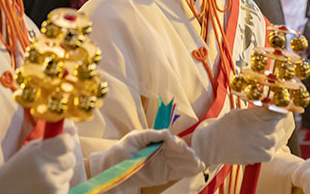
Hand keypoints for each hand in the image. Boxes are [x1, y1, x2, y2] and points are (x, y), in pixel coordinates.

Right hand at [0, 133, 75, 193]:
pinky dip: (58, 185)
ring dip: (60, 173)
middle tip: (48, 162)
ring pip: (69, 173)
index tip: (62, 143)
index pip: (66, 143)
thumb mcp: (31, 149)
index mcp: (38, 154)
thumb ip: (53, 139)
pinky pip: (65, 186)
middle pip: (71, 159)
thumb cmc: (17, 168)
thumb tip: (73, 129)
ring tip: (43, 176)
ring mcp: (51, 187)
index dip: (66, 142)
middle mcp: (46, 170)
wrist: (2, 192)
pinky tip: (43, 186)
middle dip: (63, 158)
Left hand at [89, 129, 203, 187]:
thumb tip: (168, 134)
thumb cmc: (122, 149)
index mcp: (158, 141)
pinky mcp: (163, 175)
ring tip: (198, 163)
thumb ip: (152, 134)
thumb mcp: (136, 137)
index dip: (178, 143)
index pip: (173, 141)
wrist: (111, 167)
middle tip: (192, 155)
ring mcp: (164, 164)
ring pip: (182, 162)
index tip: (176, 144)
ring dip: (191, 162)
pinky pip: (178, 172)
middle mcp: (163, 152)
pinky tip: (196, 168)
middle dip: (187, 153)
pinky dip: (187, 170)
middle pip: (180, 152)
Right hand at [192, 107, 293, 165]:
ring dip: (269, 134)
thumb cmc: (227, 126)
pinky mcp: (266, 156)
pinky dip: (266, 146)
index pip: (281, 110)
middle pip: (280, 122)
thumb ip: (259, 110)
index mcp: (257, 115)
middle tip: (259, 123)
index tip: (279, 106)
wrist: (214, 145)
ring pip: (277, 135)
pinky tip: (254, 144)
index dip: (282, 107)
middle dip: (272, 121)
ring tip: (254, 135)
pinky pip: (273, 148)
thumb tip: (274, 106)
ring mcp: (266, 144)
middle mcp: (264, 129)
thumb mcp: (241, 112)